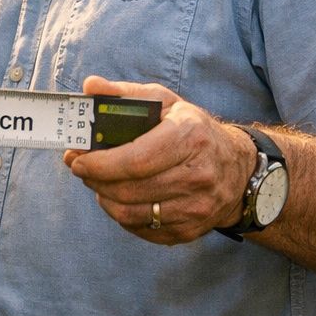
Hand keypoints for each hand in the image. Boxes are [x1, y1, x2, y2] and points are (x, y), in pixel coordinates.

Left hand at [63, 75, 255, 243]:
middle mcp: (198, 175)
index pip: (136, 160)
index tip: (77, 160)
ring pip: (132, 214)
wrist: (238, 169)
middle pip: (129, 190)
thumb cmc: (191, 129)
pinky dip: (123, 216)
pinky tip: (120, 199)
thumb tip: (90, 85)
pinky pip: (144, 230)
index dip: (100, 164)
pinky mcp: (192, 230)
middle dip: (95, 181)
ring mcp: (198, 207)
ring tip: (99, 183)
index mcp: (190, 136)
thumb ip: (124, 93)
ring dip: (105, 199)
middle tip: (82, 170)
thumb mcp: (164, 102)